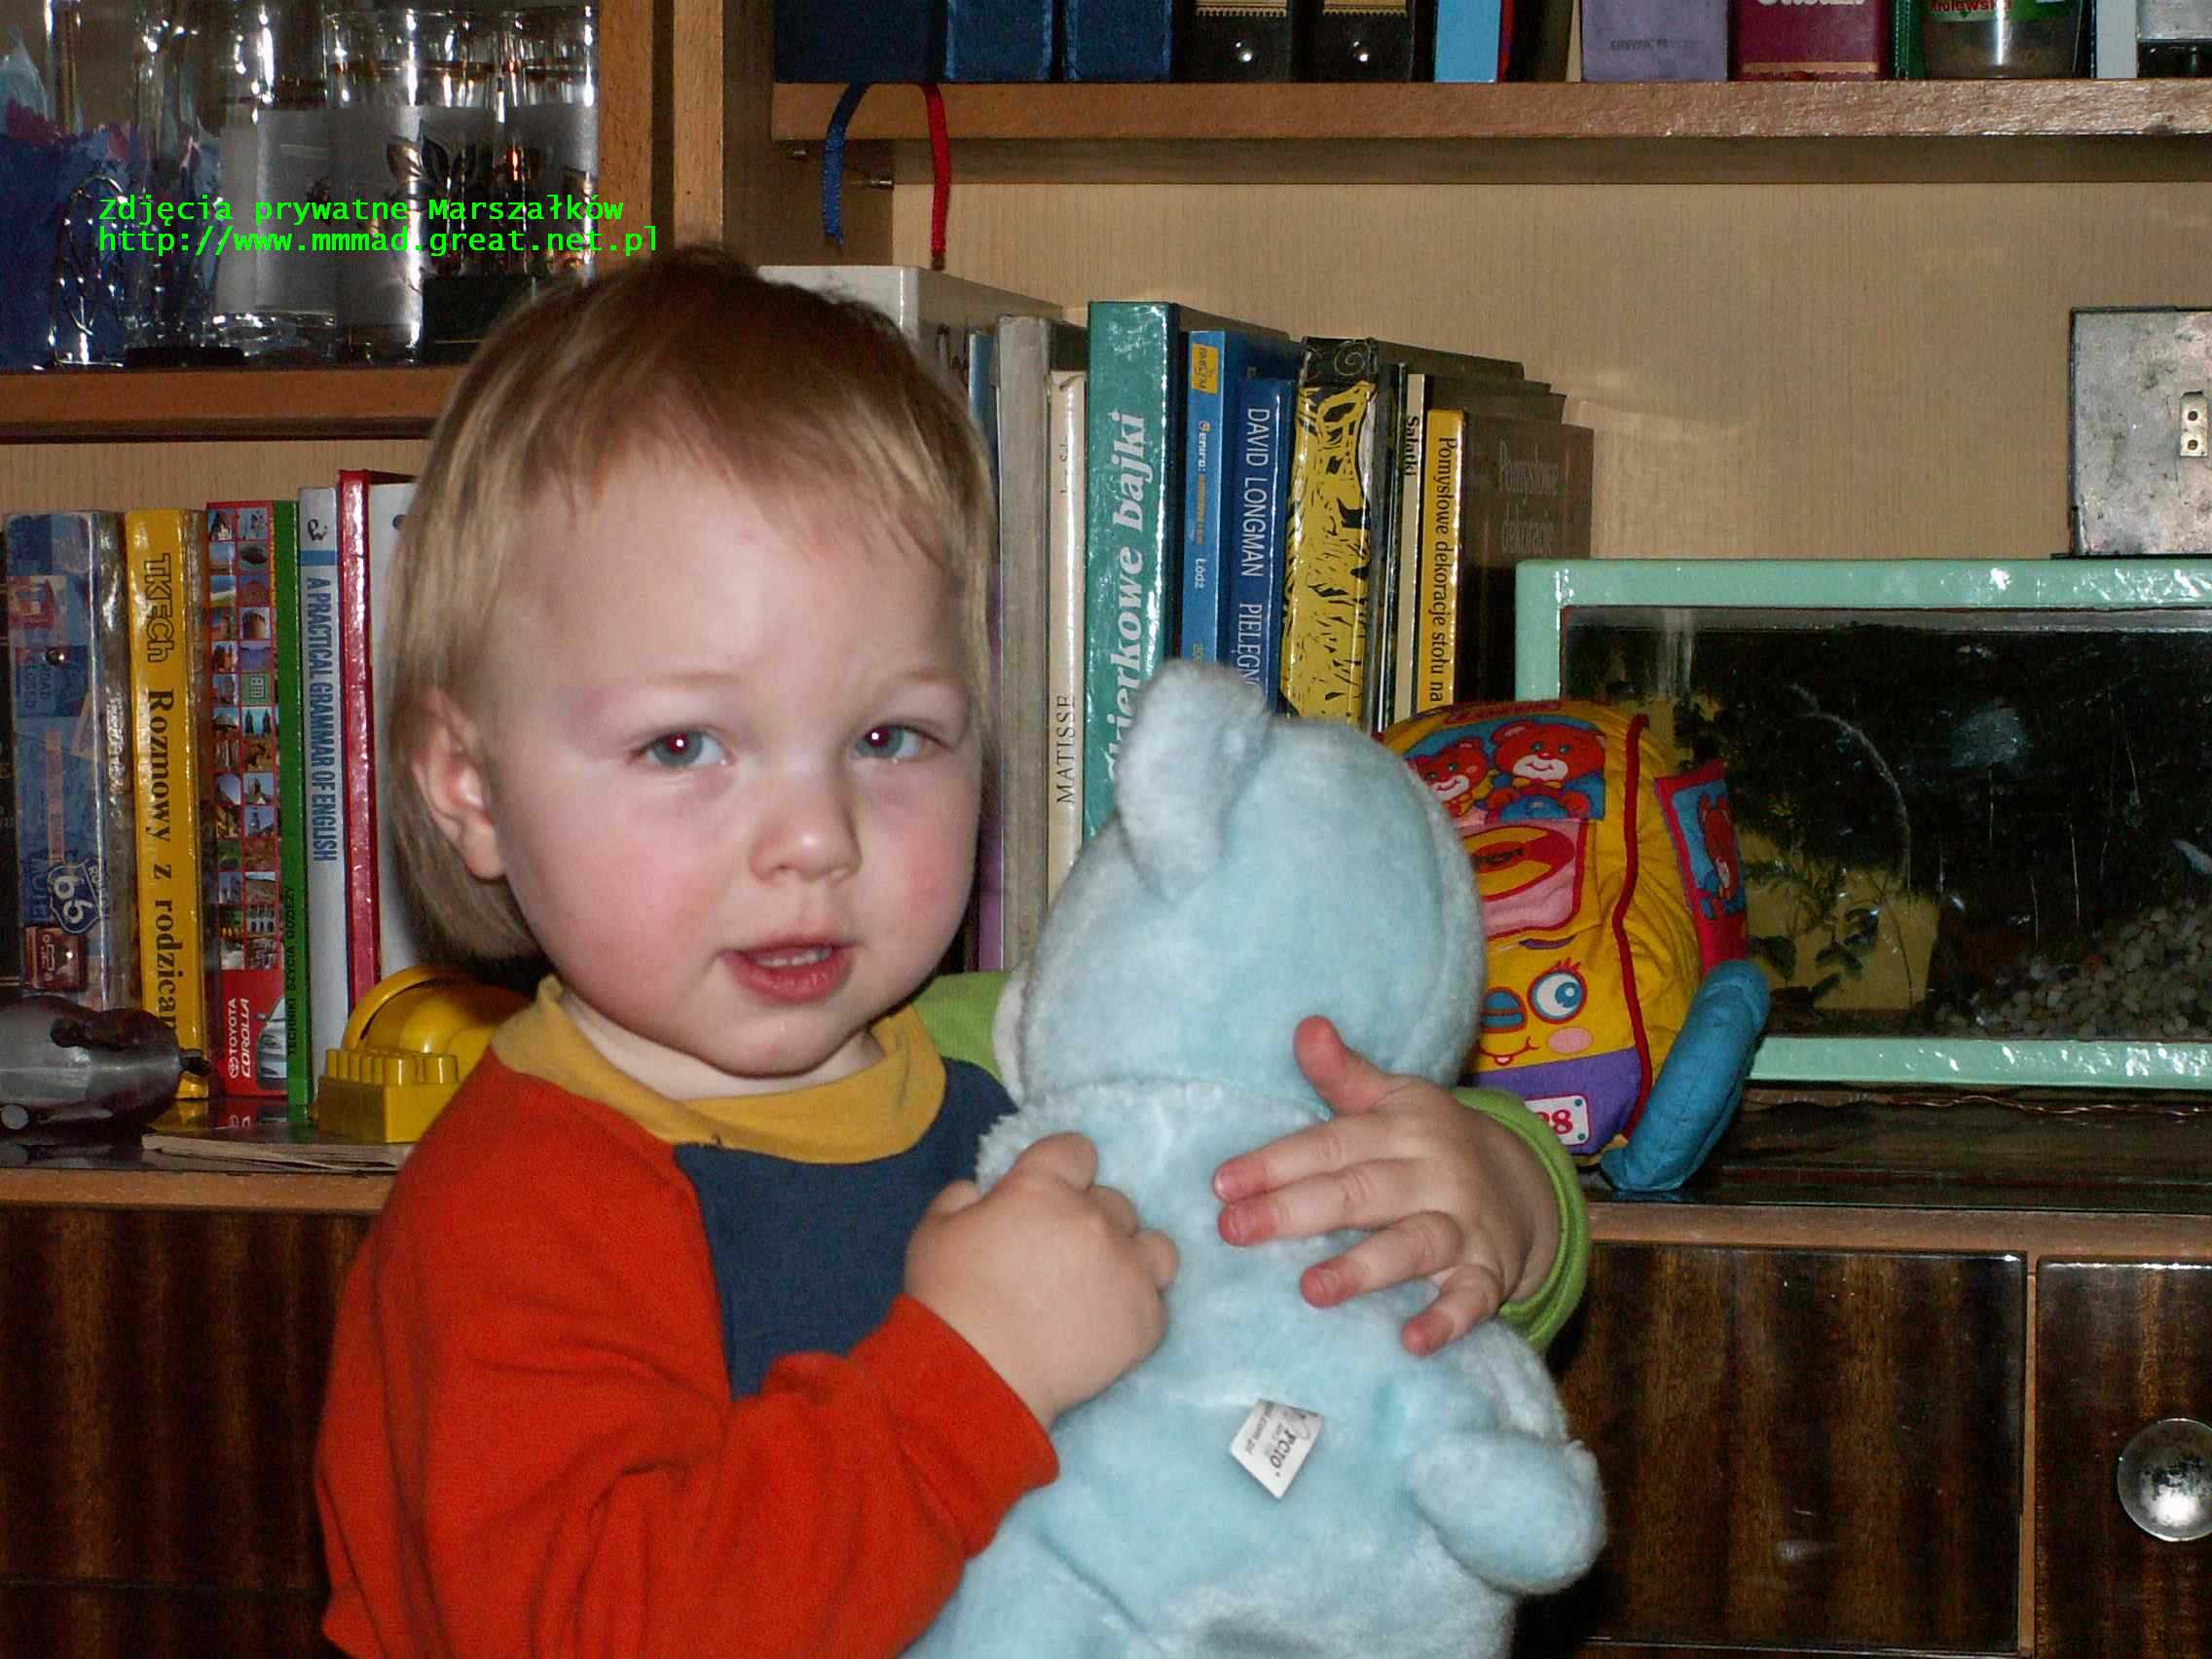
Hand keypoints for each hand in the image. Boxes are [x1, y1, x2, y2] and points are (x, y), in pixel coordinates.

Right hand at [908, 1133, 1177, 1429]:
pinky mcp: (1147, 1319)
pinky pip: (1156, 1300)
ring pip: (1154, 1246)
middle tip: (1058, 1258)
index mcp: (1045, 1187)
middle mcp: (1096, 1219)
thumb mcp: (934, 1230)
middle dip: (1088, 1221)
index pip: (1078, 1150)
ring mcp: (1129, 1270)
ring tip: (1102, 1287)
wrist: (976, 1377)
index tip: (1048, 1199)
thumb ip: (964, 1197)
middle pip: (1114, 1202)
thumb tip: (985, 1193)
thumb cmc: (948, 1300)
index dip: (1063, 1172)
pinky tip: (1103, 1327)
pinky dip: (1133, 1309)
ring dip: (1131, 1258)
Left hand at [1212, 1016, 1559, 1357]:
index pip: (1333, 1145)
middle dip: (1296, 1212)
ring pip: (1412, 1244)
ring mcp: (1464, 1225)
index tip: (1223, 1185)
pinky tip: (1412, 1341)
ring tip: (1311, 1289)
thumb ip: (1344, 1075)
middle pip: (1361, 1193)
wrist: (1525, 1185)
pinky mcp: (1489, 1273)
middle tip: (1234, 1231)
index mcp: (1404, 1129)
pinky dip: (1447, 1320)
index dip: (1277, 1163)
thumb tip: (1306, 1026)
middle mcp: (1433, 1174)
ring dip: (1363, 1268)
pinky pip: (1472, 1298)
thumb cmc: (1433, 1144)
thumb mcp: (1396, 1101)